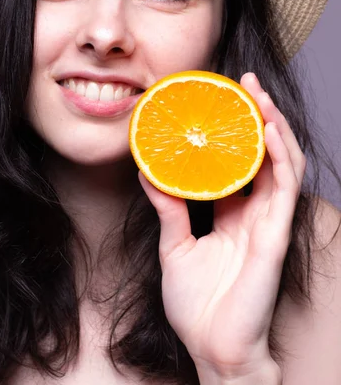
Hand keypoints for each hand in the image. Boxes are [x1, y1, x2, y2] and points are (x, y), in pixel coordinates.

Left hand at [139, 72, 304, 380]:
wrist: (211, 348)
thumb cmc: (197, 304)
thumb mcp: (175, 245)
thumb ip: (167, 208)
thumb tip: (148, 171)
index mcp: (234, 214)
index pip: (241, 162)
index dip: (237, 132)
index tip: (221, 101)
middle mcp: (256, 213)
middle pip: (266, 154)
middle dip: (260, 116)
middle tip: (245, 83)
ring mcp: (268, 223)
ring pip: (282, 163)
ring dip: (274, 126)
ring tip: (259, 95)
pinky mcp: (274, 237)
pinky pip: (283, 190)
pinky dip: (278, 157)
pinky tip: (268, 131)